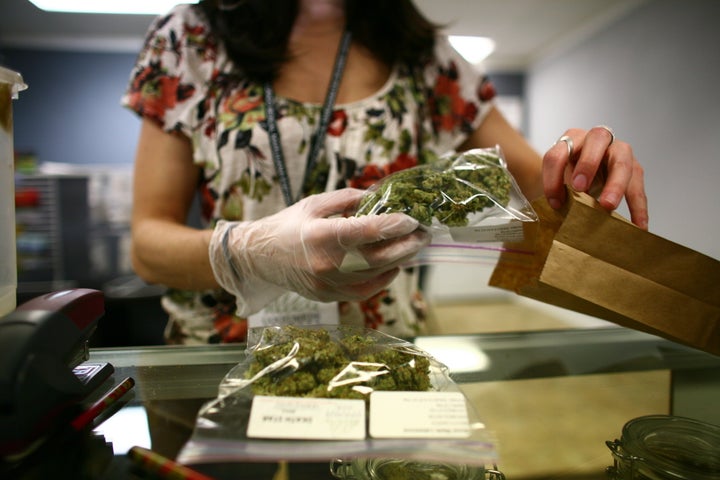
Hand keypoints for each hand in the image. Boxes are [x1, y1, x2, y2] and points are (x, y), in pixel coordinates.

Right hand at [208, 188, 430, 315]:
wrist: (260, 257)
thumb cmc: (288, 225)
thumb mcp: (315, 203)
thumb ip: (348, 199)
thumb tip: (380, 198)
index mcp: (320, 236)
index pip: (365, 232)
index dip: (392, 226)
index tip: (412, 220)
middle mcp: (325, 264)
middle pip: (377, 258)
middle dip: (405, 246)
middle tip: (423, 235)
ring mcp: (327, 284)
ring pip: (374, 277)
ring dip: (398, 262)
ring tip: (413, 248)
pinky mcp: (328, 297)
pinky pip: (364, 291)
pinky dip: (383, 280)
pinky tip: (393, 266)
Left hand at [542, 126, 647, 229]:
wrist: (586, 174)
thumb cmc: (570, 176)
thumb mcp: (561, 179)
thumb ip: (560, 191)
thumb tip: (563, 213)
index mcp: (571, 139)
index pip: (559, 153)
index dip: (554, 178)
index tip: (555, 202)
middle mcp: (597, 138)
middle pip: (597, 139)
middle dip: (587, 164)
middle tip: (580, 188)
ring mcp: (618, 151)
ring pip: (621, 161)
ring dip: (615, 184)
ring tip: (608, 206)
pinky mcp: (633, 167)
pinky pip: (637, 185)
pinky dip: (638, 206)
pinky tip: (638, 224)